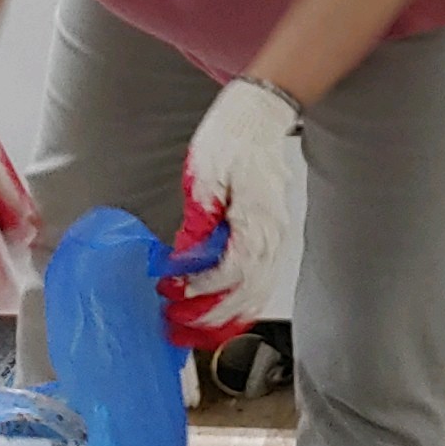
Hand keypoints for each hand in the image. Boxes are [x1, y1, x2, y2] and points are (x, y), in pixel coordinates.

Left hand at [164, 77, 305, 345]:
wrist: (260, 116)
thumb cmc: (232, 139)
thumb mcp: (204, 174)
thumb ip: (198, 220)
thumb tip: (186, 257)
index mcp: (255, 221)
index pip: (229, 272)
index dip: (198, 288)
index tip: (169, 291)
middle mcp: (271, 238)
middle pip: (244, 296)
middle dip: (206, 317)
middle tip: (172, 322)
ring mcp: (275, 241)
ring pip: (254, 296)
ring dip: (221, 319)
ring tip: (189, 328)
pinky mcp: (269, 240)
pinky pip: (260, 285)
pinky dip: (239, 307)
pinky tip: (217, 314)